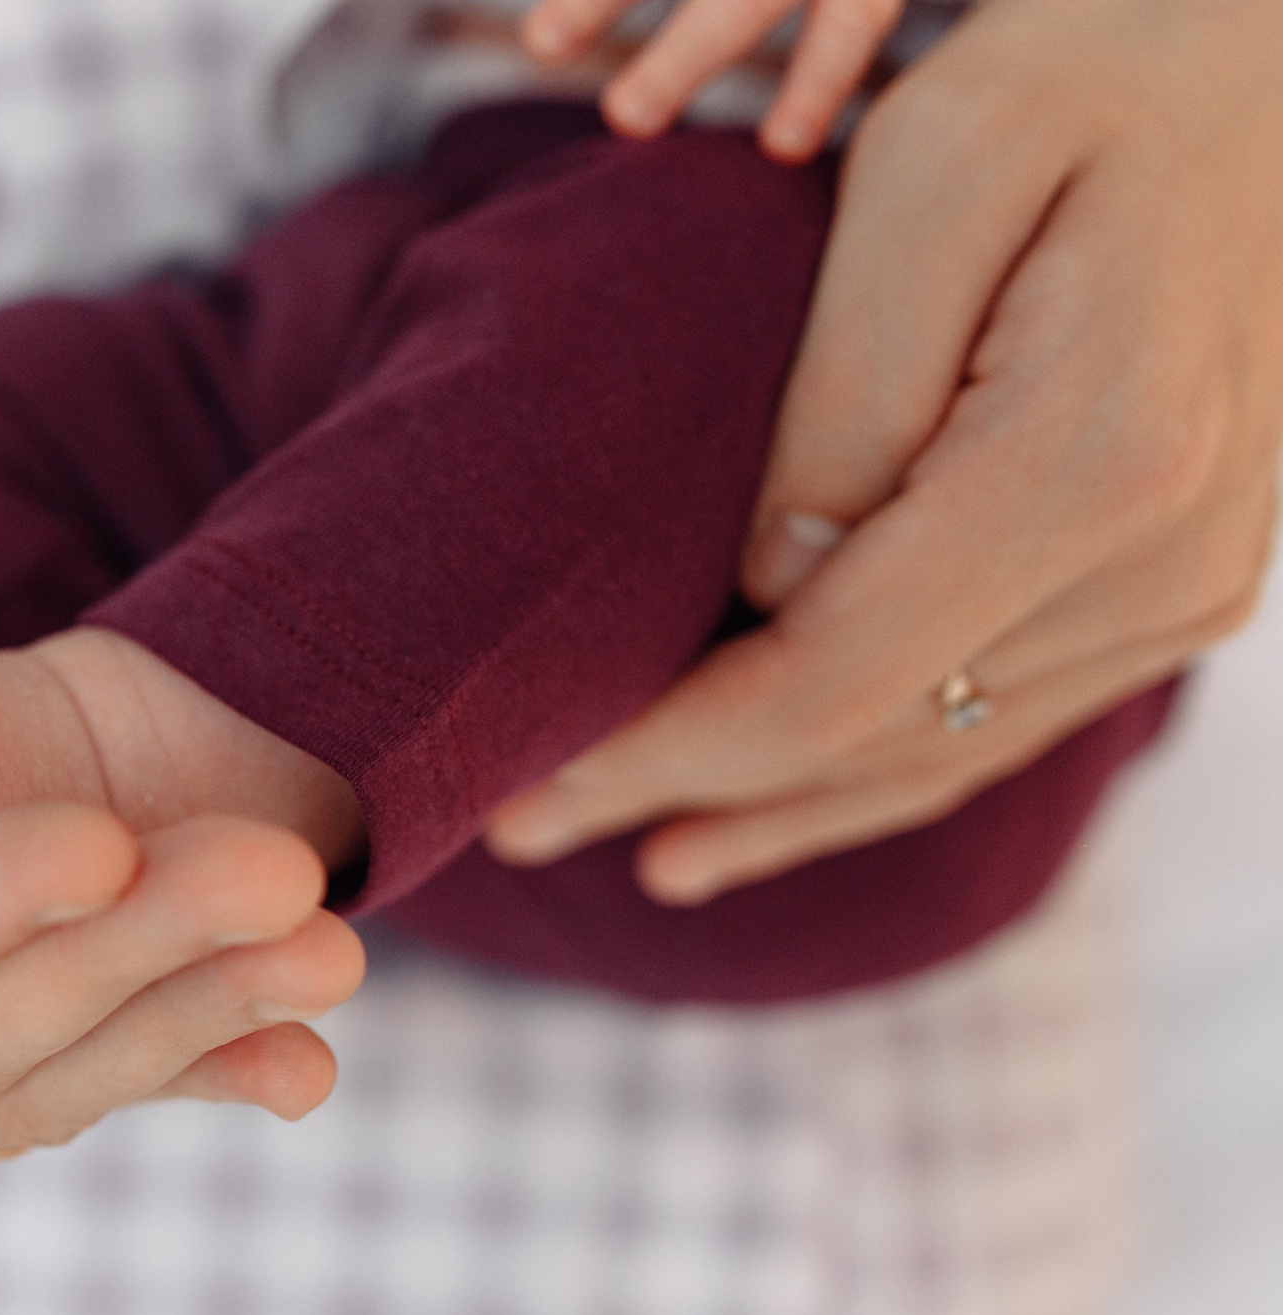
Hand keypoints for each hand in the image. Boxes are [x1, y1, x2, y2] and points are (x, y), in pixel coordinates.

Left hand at [488, 0, 1282, 902]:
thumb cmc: (1099, 66)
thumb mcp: (938, 164)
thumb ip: (846, 390)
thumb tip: (771, 583)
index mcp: (1096, 462)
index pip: (827, 677)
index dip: (663, 752)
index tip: (522, 786)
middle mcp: (1163, 561)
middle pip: (870, 740)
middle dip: (681, 794)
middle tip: (513, 826)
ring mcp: (1189, 589)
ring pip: (934, 755)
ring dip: (769, 815)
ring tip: (624, 848)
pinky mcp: (1183, 586)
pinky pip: (998, 721)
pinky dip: (865, 780)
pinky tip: (758, 822)